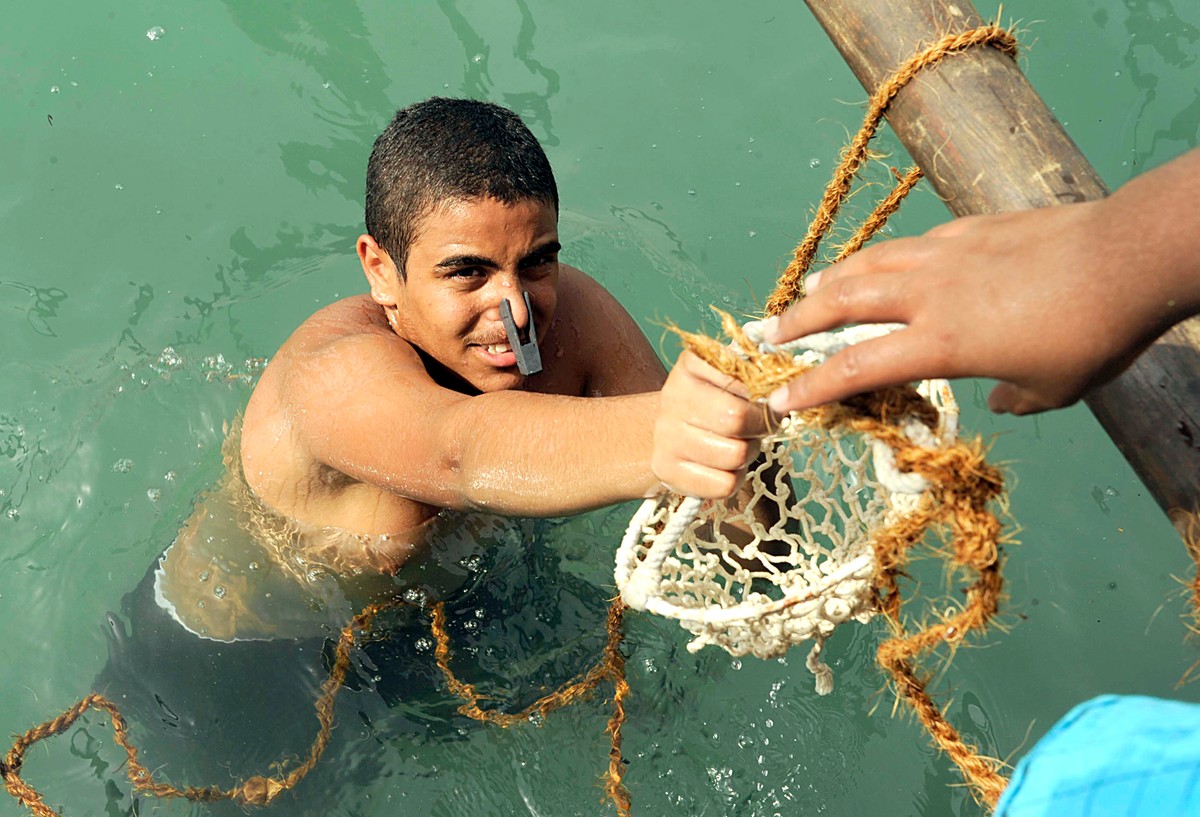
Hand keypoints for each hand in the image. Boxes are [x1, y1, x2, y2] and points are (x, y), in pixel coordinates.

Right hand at [651, 350, 772, 497]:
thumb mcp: (727, 376)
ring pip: (735, 455)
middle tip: (759, 426)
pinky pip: (724, 484)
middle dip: (760, 426)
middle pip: (738, 419)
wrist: (667, 429)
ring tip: (740, 444)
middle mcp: (673, 397)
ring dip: (748, 453)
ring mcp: (666, 435)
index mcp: (691, 365)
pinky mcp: (667, 469)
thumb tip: (784, 389)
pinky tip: (727, 466)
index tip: (766, 399)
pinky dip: (735, 478)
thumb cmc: (710, 401)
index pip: (743, 378)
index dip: (765, 394)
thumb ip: (754, 373)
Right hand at [764, 190, 1196, 415]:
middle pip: (843, 303)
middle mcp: (930, 294)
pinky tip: (884, 263)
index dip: (812, 388)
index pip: (857, 368)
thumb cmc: (1091, 336)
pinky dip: (883, 259)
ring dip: (831, 280)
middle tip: (770, 334)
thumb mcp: (1051, 390)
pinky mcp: (969, 229)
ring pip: (869, 264)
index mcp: (942, 342)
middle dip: (799, 321)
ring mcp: (947, 254)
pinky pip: (910, 245)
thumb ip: (1013, 398)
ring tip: (809, 291)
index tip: (779, 401)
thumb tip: (998, 399)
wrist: (1126, 259)